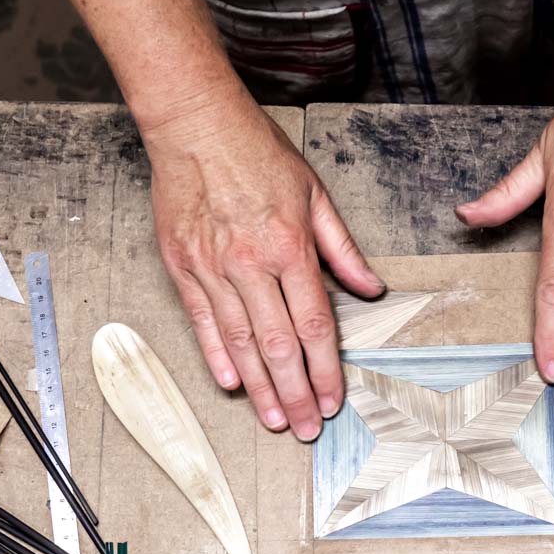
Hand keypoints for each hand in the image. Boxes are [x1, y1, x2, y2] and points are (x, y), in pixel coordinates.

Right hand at [143, 97, 382, 438]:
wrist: (194, 124)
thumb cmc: (256, 152)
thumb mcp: (315, 193)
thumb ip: (342, 248)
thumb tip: (370, 287)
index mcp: (290, 248)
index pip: (314, 325)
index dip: (325, 370)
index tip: (333, 400)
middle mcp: (251, 264)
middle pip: (279, 345)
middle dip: (295, 393)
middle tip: (306, 428)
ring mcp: (213, 268)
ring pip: (241, 343)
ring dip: (260, 388)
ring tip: (274, 420)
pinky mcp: (183, 266)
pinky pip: (203, 322)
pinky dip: (217, 356)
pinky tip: (232, 385)